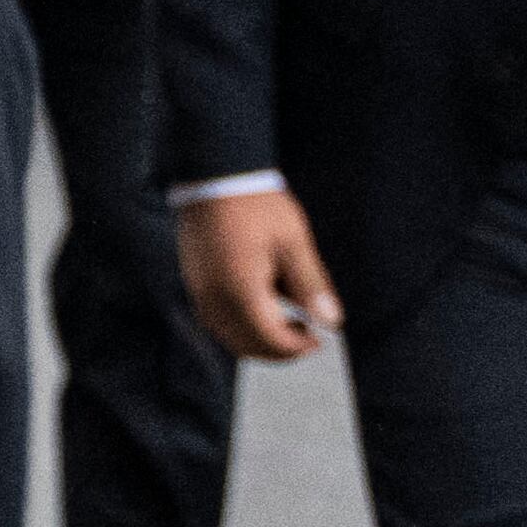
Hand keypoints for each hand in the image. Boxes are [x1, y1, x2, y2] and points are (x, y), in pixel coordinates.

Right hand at [176, 188, 341, 362]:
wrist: (215, 177)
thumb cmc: (256, 206)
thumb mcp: (293, 243)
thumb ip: (311, 286)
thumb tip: (332, 323)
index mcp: (242, 291)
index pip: (271, 340)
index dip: (298, 348)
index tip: (319, 339)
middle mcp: (215, 299)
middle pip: (247, 346)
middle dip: (280, 350)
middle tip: (307, 336)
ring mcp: (200, 292)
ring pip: (229, 337)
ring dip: (259, 340)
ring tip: (288, 320)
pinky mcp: (195, 283)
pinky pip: (216, 320)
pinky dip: (241, 326)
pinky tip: (262, 306)